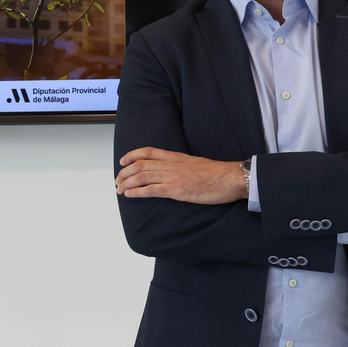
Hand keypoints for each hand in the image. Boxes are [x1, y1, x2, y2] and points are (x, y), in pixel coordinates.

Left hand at [116, 148, 248, 203]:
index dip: (132, 155)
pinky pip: (151, 190)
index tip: (123, 161)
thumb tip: (171, 171)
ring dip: (127, 183)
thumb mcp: (194, 163)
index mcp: (175, 156)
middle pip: (140, 165)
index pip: (148, 152)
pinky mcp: (176, 190)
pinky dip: (137, 192)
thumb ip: (180, 165)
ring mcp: (172, 177)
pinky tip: (129, 194)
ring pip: (142, 177)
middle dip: (125, 173)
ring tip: (119, 189)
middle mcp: (171, 164)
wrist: (230, 178)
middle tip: (117, 180)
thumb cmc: (216, 173)